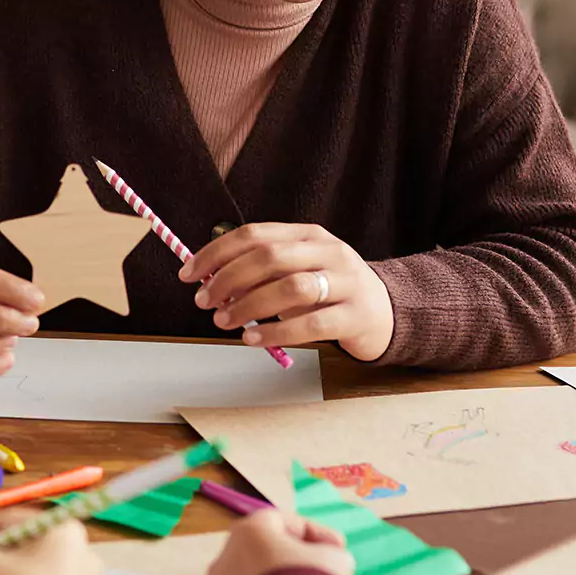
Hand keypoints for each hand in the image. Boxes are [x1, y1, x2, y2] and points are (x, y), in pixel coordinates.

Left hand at [179, 223, 393, 361]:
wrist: (387, 313)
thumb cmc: (331, 292)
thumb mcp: (300, 270)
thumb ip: (263, 271)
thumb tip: (211, 280)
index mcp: (309, 235)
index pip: (256, 235)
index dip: (216, 253)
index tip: (189, 274)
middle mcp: (329, 252)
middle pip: (271, 257)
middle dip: (229, 279)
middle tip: (204, 302)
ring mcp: (346, 282)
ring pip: (291, 288)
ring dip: (249, 305)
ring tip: (225, 322)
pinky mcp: (355, 316)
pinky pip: (311, 323)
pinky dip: (277, 332)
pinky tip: (254, 339)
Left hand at [206, 510, 354, 574]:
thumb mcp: (334, 558)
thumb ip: (329, 552)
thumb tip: (328, 559)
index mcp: (250, 530)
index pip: (284, 521)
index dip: (316, 533)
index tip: (338, 548)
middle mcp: (226, 555)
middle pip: (265, 548)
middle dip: (294, 557)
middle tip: (321, 569)